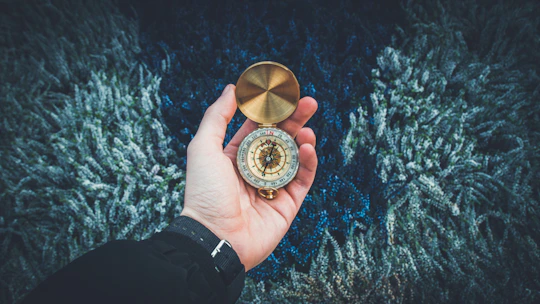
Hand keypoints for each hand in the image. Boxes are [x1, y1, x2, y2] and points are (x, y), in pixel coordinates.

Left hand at [180, 84, 317, 270]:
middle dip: (295, 120)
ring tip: (308, 127)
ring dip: (303, 139)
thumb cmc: (205, 192)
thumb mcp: (203, 148)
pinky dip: (308, 163)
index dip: (272, 111)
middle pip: (281, 139)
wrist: (215, 237)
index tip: (284, 94)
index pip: (258, 128)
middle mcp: (256, 169)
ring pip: (295, 158)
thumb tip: (231, 89)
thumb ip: (217, 117)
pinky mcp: (288, 204)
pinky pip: (302, 180)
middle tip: (308, 102)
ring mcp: (273, 186)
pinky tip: (308, 147)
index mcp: (236, 156)